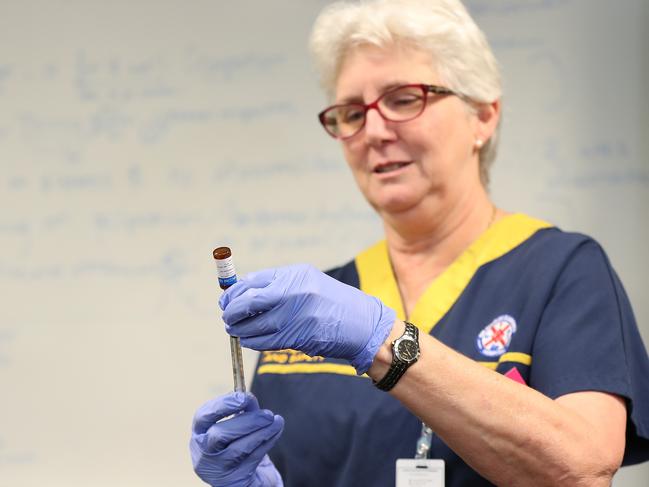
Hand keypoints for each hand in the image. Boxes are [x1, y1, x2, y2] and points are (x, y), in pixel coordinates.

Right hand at [190, 392, 283, 486]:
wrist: (244, 479)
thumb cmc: (237, 447)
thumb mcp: (237, 426)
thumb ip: (242, 410)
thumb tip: (248, 398)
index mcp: (199, 435)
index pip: (202, 417)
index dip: (222, 405)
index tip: (243, 397)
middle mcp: (203, 454)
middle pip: (219, 435)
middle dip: (247, 421)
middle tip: (267, 414)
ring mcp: (218, 470)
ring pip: (238, 449)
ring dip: (262, 432)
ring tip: (276, 421)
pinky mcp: (234, 481)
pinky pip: (253, 459)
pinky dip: (267, 442)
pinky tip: (276, 431)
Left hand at [220, 264, 395, 373]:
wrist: (361, 323)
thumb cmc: (330, 301)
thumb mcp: (306, 281)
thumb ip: (276, 284)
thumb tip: (242, 290)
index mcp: (294, 275)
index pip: (251, 282)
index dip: (233, 292)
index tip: (226, 300)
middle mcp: (293, 293)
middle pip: (248, 302)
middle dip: (232, 311)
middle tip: (227, 316)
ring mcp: (295, 316)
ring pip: (254, 325)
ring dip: (239, 329)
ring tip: (235, 330)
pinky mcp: (298, 337)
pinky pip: (265, 341)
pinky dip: (252, 341)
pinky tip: (248, 339)